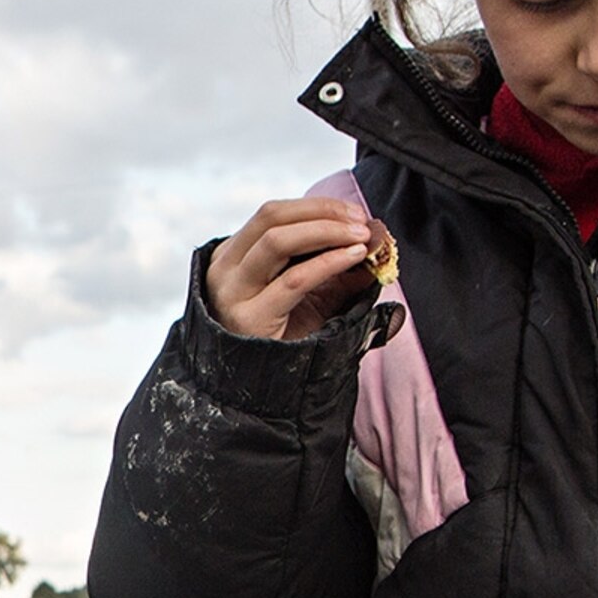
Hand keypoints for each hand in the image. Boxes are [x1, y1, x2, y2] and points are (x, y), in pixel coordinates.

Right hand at [207, 198, 382, 340]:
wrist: (262, 391)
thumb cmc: (284, 338)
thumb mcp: (308, 293)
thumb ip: (332, 265)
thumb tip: (372, 240)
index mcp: (232, 257)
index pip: (273, 213)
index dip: (317, 206)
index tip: (353, 213)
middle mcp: (225, 270)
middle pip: (272, 217)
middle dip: (323, 213)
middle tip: (361, 221)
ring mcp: (232, 293)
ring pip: (278, 240)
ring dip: (327, 231)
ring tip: (361, 237)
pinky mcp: (249, 317)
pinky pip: (294, 279)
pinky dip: (329, 262)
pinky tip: (353, 257)